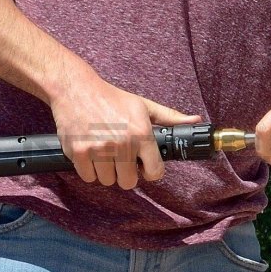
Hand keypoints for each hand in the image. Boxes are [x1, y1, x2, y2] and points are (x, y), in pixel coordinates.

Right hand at [50, 72, 201, 188]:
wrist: (76, 89)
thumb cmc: (111, 98)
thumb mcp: (143, 105)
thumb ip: (169, 116)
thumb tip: (194, 120)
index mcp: (141, 133)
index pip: (155, 172)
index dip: (150, 171)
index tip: (144, 166)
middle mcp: (122, 144)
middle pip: (129, 182)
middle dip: (126, 174)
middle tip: (120, 159)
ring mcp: (99, 150)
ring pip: (108, 181)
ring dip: (107, 172)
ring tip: (104, 154)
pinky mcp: (79, 153)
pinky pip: (89, 177)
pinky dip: (89, 170)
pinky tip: (91, 154)